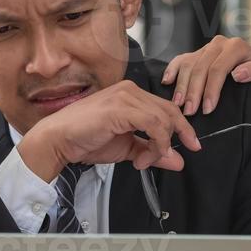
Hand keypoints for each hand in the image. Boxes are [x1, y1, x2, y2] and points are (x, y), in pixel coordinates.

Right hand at [19, 80, 203, 182]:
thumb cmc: (86, 140)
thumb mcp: (127, 148)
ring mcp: (125, 96)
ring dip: (160, 145)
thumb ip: (152, 151)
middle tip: (172, 158)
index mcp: (132, 95)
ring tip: (144, 160)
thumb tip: (177, 160)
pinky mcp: (120, 107)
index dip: (182, 128)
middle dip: (177, 136)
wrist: (59, 140)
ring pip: (163, 119)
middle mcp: (130, 90)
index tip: (192, 146)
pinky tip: (146, 156)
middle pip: (170, 111)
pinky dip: (157, 142)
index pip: (167, 108)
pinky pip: (153, 124)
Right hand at [163, 35, 250, 115]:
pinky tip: (167, 82)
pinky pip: (181, 59)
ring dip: (182, 85)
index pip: (218, 68)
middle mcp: (219, 43)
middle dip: (193, 91)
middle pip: (200, 67)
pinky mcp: (198, 53)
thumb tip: (238, 74)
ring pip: (188, 64)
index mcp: (236, 46)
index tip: (207, 109)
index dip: (211, 89)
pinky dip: (172, 69)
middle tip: (190, 112)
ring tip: (178, 104)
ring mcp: (207, 47)